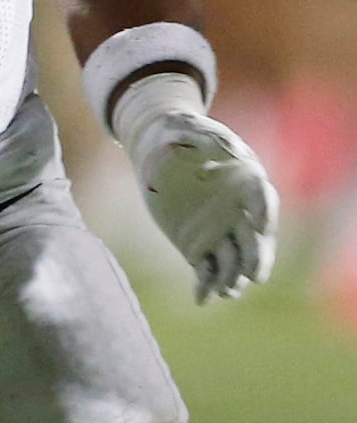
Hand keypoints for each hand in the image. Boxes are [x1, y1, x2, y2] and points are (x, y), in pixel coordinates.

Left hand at [117, 80, 277, 301]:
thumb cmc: (177, 131)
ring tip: (226, 290)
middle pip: (255, 241)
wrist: (157, 148)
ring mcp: (219, 231)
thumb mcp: (186, 125)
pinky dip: (206, 285)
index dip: (265, 212)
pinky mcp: (198, 245)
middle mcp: (237, 212)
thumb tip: (227, 146)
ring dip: (233, 278)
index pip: (262, 198)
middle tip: (254, 274)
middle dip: (257, 258)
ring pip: (234, 262)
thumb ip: (205, 136)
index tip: (261, 224)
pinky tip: (201, 297)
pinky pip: (207, 270)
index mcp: (244, 180)